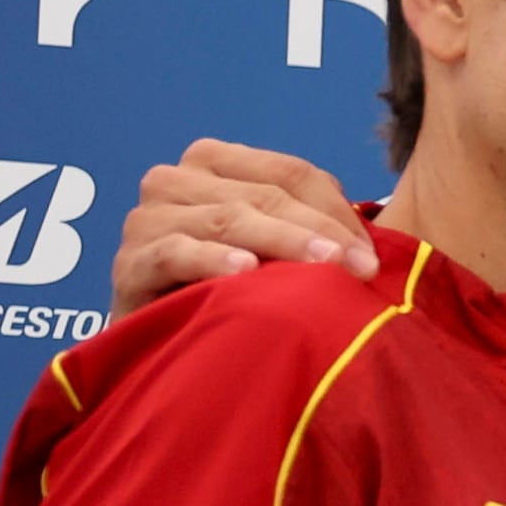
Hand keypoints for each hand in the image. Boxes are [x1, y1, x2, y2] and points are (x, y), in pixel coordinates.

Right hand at [113, 141, 374, 311]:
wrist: (170, 342)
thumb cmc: (232, 292)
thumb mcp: (276, 249)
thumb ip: (312, 225)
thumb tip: (375, 237)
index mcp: (214, 163)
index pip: (290, 172)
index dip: (337, 208)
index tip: (374, 255)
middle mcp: (175, 180)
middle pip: (264, 195)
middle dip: (320, 231)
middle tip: (363, 269)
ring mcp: (147, 219)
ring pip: (227, 219)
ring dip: (282, 243)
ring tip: (324, 268)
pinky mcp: (130, 263)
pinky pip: (175, 252)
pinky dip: (212, 260)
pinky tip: (245, 272)